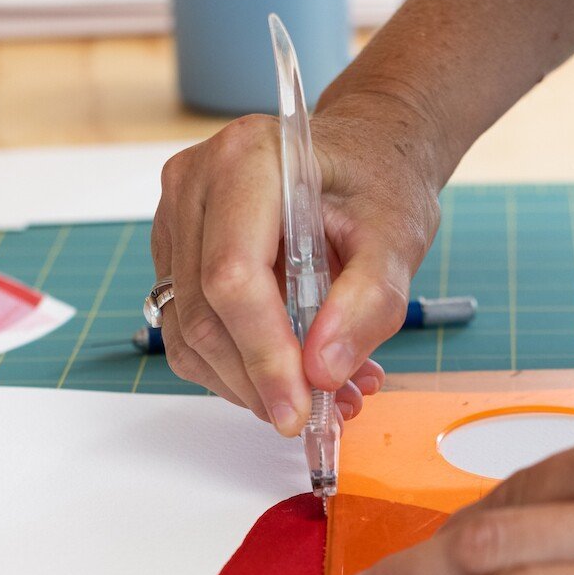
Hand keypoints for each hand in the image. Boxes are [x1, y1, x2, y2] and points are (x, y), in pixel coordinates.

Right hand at [151, 90, 441, 434]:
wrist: (361, 159)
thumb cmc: (377, 183)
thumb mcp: (398, 237)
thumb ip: (368, 303)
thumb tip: (322, 372)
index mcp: (247, 160)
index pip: (233, 276)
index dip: (264, 354)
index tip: (300, 409)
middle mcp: (194, 185)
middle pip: (204, 314)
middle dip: (260, 382)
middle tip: (320, 415)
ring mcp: (175, 220)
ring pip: (188, 334)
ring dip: (250, 386)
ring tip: (322, 395)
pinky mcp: (175, 255)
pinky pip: (189, 332)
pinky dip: (239, 370)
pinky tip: (294, 372)